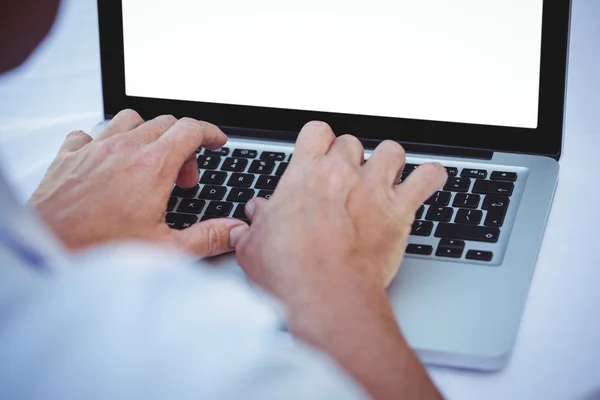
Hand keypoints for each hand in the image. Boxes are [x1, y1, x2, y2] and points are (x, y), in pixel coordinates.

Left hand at [29, 109, 245, 255]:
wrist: (46, 248)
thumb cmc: (101, 249)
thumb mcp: (166, 249)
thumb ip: (207, 237)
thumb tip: (234, 231)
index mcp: (153, 166)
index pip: (191, 129)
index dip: (210, 132)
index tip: (216, 142)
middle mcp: (124, 148)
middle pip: (165, 123)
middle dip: (183, 145)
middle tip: (182, 178)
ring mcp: (94, 148)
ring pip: (130, 119)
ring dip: (146, 135)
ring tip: (148, 163)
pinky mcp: (68, 157)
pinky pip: (89, 132)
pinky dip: (103, 141)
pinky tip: (105, 162)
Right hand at [234, 121, 446, 298]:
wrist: (326, 294)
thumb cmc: (291, 272)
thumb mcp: (255, 246)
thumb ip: (255, 224)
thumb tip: (254, 215)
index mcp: (305, 174)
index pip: (316, 132)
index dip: (320, 142)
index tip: (320, 155)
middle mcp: (341, 173)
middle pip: (352, 142)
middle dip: (351, 158)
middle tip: (347, 181)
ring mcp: (373, 188)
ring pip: (391, 151)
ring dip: (389, 163)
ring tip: (385, 179)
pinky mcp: (399, 209)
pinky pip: (428, 177)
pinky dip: (431, 177)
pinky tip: (427, 181)